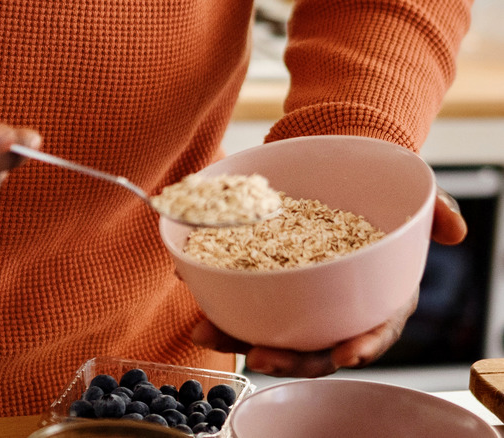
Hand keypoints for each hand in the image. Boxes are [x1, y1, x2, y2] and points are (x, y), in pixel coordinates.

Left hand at [191, 188, 467, 376]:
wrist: (334, 163)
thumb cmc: (376, 185)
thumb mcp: (409, 193)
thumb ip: (435, 210)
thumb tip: (456, 229)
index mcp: (377, 294)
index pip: (375, 330)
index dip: (362, 347)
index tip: (345, 355)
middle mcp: (337, 304)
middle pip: (316, 346)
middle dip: (289, 358)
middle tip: (262, 354)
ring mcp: (300, 296)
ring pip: (274, 332)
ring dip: (241, 339)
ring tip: (209, 332)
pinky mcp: (268, 281)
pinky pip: (246, 304)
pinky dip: (221, 309)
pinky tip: (198, 305)